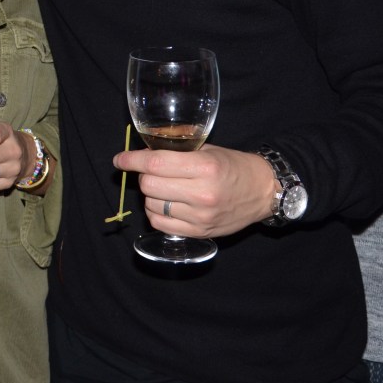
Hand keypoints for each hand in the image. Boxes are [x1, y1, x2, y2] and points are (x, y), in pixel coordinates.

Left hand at [112, 144, 276, 237]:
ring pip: (151, 205)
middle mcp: (202, 193)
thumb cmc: (233, 165)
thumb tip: (142, 152)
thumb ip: (176, 150)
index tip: (119, 160)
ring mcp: (200, 216)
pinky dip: (155, 212)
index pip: (155, 164)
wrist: (263, 192)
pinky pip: (159, 223)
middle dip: (144, 175)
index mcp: (204, 167)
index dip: (131, 160)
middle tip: (152, 171)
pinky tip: (166, 204)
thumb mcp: (208, 149)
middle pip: (149, 185)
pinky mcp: (199, 232)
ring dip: (150, 194)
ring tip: (163, 187)